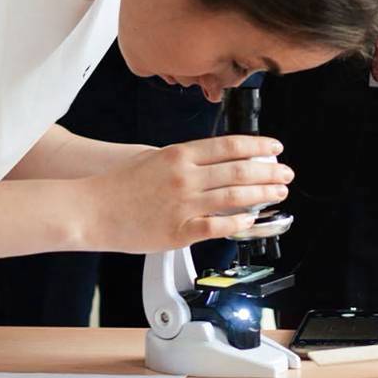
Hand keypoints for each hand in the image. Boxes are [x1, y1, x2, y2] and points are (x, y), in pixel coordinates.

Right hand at [79, 135, 293, 252]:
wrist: (91, 210)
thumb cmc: (118, 185)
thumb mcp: (153, 158)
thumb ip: (184, 160)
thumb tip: (215, 161)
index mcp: (179, 155)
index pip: (229, 146)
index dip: (258, 146)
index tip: (275, 148)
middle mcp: (185, 177)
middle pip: (239, 171)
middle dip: (269, 172)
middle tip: (286, 173)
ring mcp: (184, 205)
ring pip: (235, 198)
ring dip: (262, 195)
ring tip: (278, 192)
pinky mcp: (179, 231)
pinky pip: (218, 226)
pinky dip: (239, 222)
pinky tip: (252, 219)